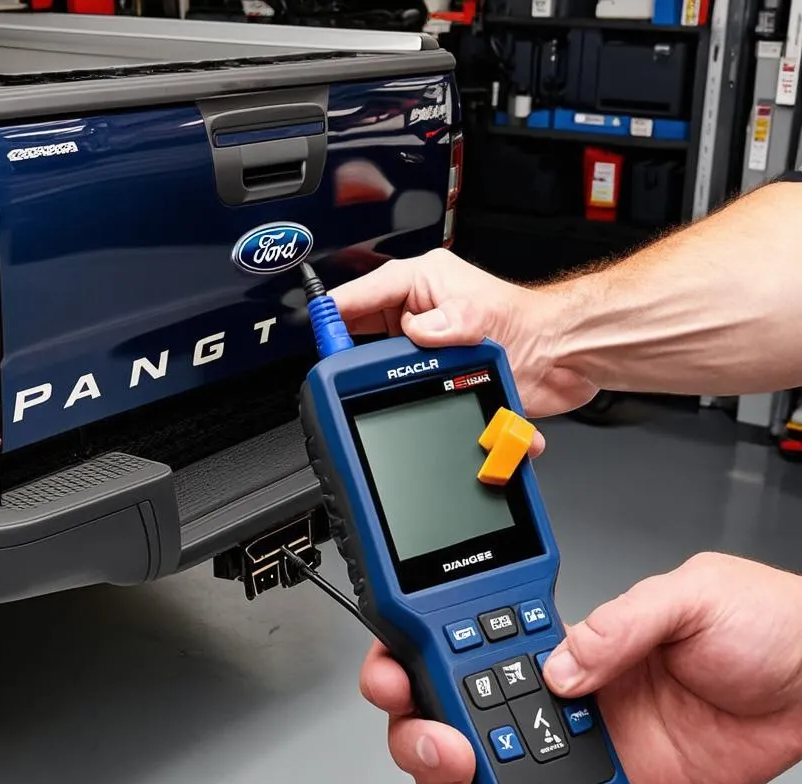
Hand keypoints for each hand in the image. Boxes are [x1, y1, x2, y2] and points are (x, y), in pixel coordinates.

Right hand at [329, 248, 596, 417]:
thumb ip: (442, 325)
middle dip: (359, 353)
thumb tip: (413, 333)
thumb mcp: (478, 318)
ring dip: (390, 382)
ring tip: (384, 392)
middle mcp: (424, 312)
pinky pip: (412, 386)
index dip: (337, 311)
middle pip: (367, 331)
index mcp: (425, 282)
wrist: (563, 356)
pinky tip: (415, 404)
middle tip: (344, 372)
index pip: (365, 292)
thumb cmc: (530, 326)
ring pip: (386, 364)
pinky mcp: (441, 372)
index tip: (316, 326)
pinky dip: (413, 398)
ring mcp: (430, 344)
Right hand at [361, 553, 801, 783]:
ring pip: (480, 766)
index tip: (395, 669)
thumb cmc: (760, 624)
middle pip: (450, 709)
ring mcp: (574, 740)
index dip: (413, 653)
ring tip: (468, 767)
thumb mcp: (690, 595)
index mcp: (560, 632)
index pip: (464, 639)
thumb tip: (561, 665)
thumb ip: (622, 623)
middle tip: (433, 731)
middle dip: (416, 724)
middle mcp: (553, 687)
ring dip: (453, 773)